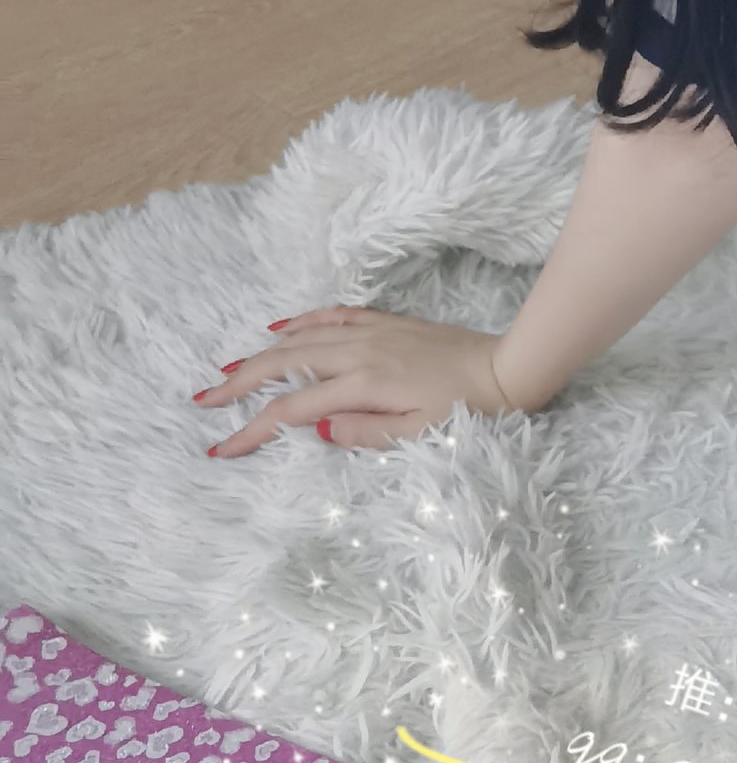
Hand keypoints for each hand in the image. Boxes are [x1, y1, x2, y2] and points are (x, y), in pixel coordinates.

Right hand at [193, 305, 541, 457]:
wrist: (506, 368)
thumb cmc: (468, 409)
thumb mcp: (418, 434)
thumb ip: (363, 433)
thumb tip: (313, 427)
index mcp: (362, 384)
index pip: (291, 408)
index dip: (252, 429)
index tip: (220, 448)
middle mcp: (358, 351)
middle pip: (283, 364)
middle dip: (239, 384)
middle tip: (204, 400)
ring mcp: (371, 331)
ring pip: (302, 337)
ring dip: (261, 353)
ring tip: (228, 370)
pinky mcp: (386, 322)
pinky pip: (333, 314)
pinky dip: (303, 320)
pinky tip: (281, 328)